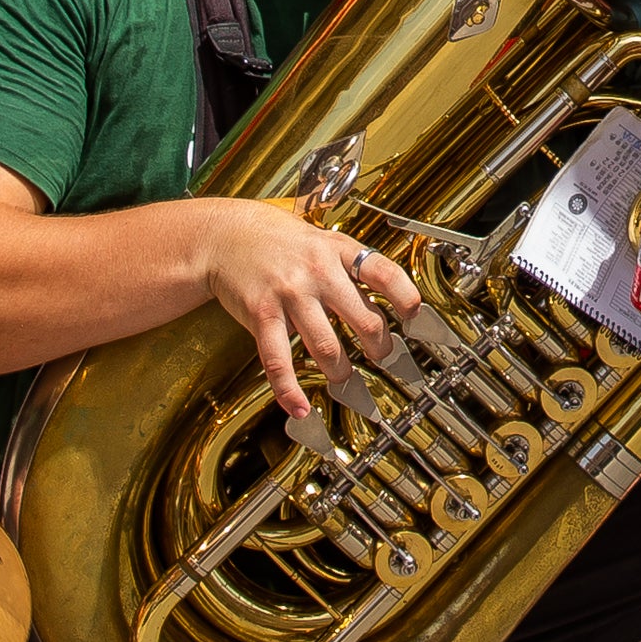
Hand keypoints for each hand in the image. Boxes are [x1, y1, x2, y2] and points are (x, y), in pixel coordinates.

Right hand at [197, 200, 417, 418]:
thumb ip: (351, 264)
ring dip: (341, 371)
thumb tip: (388, 293)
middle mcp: (318, 272)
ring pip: (328, 346)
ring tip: (343, 377)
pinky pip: (279, 359)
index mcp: (338, 250)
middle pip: (365, 321)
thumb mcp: (322, 239)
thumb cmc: (278, 239)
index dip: (406, 299)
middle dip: (379, 349)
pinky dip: (290, 389)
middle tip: (383, 358)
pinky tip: (299, 406)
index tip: (415, 319)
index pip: (385, 274)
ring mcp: (290, 294)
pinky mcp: (262, 314)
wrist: (226, 235)